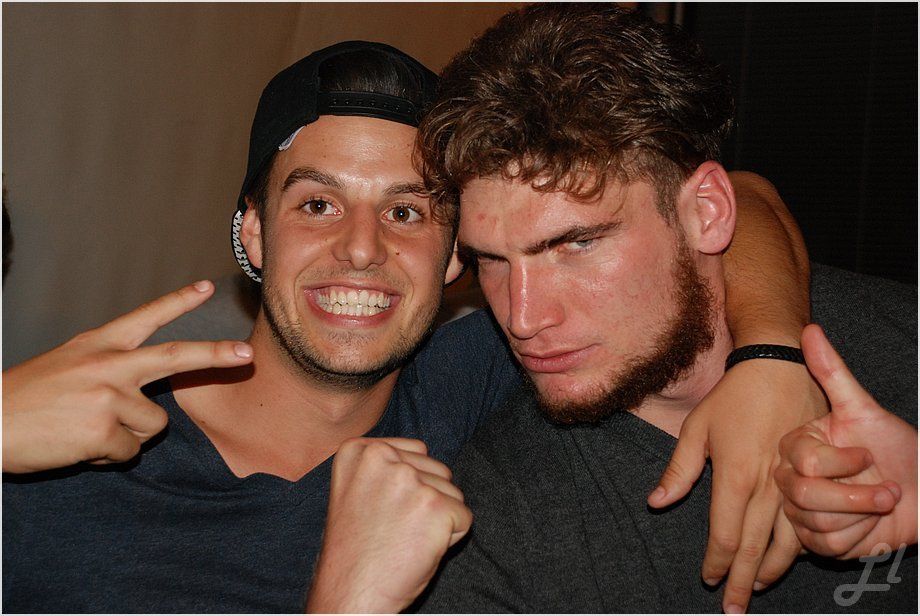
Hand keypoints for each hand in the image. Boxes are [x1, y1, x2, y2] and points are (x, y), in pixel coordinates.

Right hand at [2, 280, 253, 472]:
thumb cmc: (26, 399)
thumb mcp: (67, 364)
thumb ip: (108, 367)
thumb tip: (146, 394)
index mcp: (98, 344)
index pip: (145, 317)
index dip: (178, 302)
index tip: (207, 287)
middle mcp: (109, 364)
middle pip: (176, 356)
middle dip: (216, 356)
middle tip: (247, 354)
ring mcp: (108, 396)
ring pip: (153, 425)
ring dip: (127, 435)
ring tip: (85, 428)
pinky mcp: (103, 430)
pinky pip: (129, 452)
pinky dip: (108, 456)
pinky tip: (78, 444)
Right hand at [306, 438, 471, 613]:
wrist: (349, 594)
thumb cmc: (355, 552)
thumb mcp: (356, 491)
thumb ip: (386, 468)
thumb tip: (425, 458)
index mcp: (359, 451)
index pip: (416, 452)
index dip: (410, 487)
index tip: (384, 510)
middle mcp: (383, 457)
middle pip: (437, 470)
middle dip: (428, 500)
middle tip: (395, 529)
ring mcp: (410, 480)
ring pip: (453, 493)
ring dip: (439, 518)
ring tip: (405, 539)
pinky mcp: (435, 506)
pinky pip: (464, 518)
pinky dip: (450, 539)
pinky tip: (419, 549)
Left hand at [648, 356, 826, 612]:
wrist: (779, 367)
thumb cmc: (732, 397)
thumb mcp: (696, 428)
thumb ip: (678, 471)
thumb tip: (655, 503)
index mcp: (735, 476)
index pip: (724, 535)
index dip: (716, 562)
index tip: (708, 578)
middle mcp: (766, 487)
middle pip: (752, 548)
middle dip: (741, 581)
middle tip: (732, 610)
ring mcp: (792, 484)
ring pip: (784, 542)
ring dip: (769, 570)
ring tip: (756, 589)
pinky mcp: (810, 477)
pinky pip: (805, 523)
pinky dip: (795, 548)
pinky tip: (786, 559)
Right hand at [774, 324, 917, 558]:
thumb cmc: (897, 448)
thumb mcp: (864, 409)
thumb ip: (832, 372)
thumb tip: (810, 330)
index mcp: (796, 446)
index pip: (803, 461)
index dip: (841, 463)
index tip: (868, 454)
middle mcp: (791, 478)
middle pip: (801, 495)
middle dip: (853, 496)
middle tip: (886, 487)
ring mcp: (800, 512)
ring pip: (813, 522)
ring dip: (861, 515)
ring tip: (882, 501)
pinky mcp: (816, 541)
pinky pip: (824, 545)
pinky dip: (856, 537)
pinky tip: (870, 524)